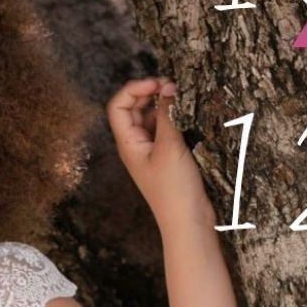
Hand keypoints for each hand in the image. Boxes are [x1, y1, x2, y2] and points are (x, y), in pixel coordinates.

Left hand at [104, 76, 209, 226]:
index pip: (117, 105)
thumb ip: (166, 114)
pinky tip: (188, 116)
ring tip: (182, 99)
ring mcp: (152, 152)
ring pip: (151, 118)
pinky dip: (174, 118)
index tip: (158, 83)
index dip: (134, 88)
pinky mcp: (168, 157)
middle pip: (133, 108)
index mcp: (128, 144)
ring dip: (163, 104)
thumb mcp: (170, 146)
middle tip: (173, 87)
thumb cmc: (174, 191)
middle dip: (150, 92)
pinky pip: (166, 130)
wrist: (188, 222)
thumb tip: (167, 88)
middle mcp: (136, 146)